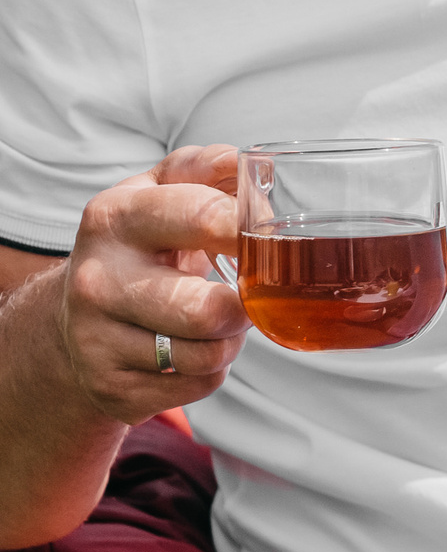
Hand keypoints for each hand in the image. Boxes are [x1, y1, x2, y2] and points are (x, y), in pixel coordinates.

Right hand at [59, 147, 249, 424]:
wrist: (73, 316)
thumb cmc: (141, 245)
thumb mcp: (161, 192)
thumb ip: (207, 167)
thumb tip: (251, 163)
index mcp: (114, 218)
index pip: (204, 217)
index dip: (250, 229)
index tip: (267, 237)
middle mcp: (97, 279)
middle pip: (206, 311)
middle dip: (242, 306)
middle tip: (241, 293)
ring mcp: (96, 339)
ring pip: (209, 355)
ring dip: (230, 339)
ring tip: (211, 318)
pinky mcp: (111, 387)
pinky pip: (200, 384)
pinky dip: (211, 369)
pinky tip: (189, 348)